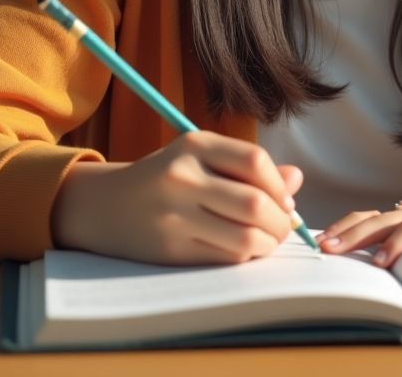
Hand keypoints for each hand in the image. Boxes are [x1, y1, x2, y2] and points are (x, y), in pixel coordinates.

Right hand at [51, 131, 302, 265]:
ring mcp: (174, 214)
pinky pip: (225, 257)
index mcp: (194, 144)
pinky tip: (245, 250)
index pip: (254, 160)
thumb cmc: (166, 178)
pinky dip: (245, 256)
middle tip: (285, 226)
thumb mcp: (201, 158)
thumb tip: (296, 179)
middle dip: (280, 220)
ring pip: (244, 237)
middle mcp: (183, 176)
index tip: (286, 199)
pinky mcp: (170, 248)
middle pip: (254, 203)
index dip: (279, 184)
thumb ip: (248, 167)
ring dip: (268, 243)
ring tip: (268, 240)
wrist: (106, 205)